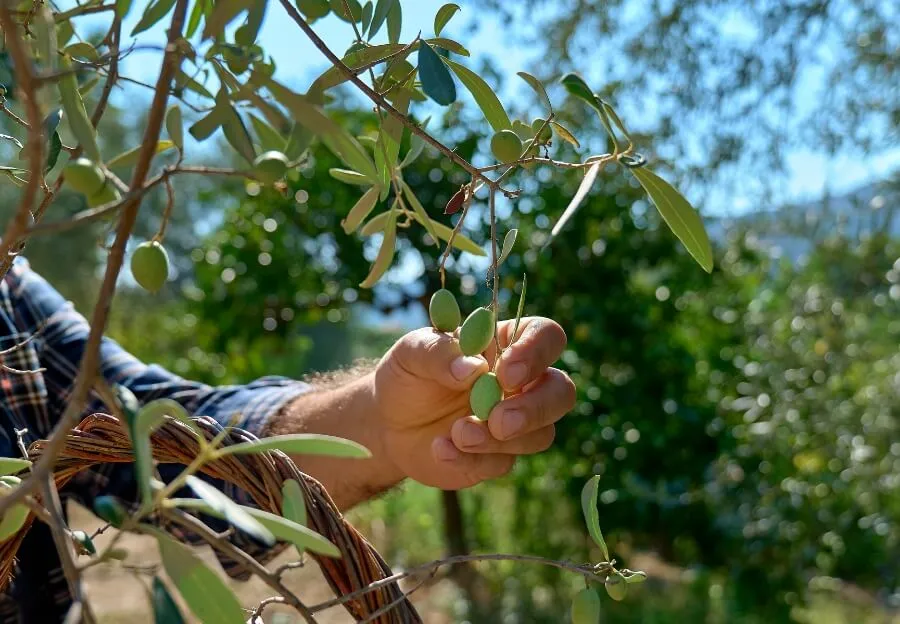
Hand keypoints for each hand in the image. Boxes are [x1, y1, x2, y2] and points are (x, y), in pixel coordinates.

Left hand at [372, 317, 575, 490]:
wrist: (387, 424)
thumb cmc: (406, 376)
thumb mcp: (411, 353)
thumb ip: (437, 353)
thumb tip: (472, 369)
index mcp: (505, 344)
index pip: (547, 336)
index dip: (537, 352)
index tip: (506, 373)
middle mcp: (521, 383)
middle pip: (562, 391)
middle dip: (536, 408)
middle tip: (498, 420)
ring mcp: (515, 422)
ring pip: (541, 434)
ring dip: (499, 440)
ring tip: (457, 434)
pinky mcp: (499, 457)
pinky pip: (503, 464)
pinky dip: (471, 460)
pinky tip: (441, 449)